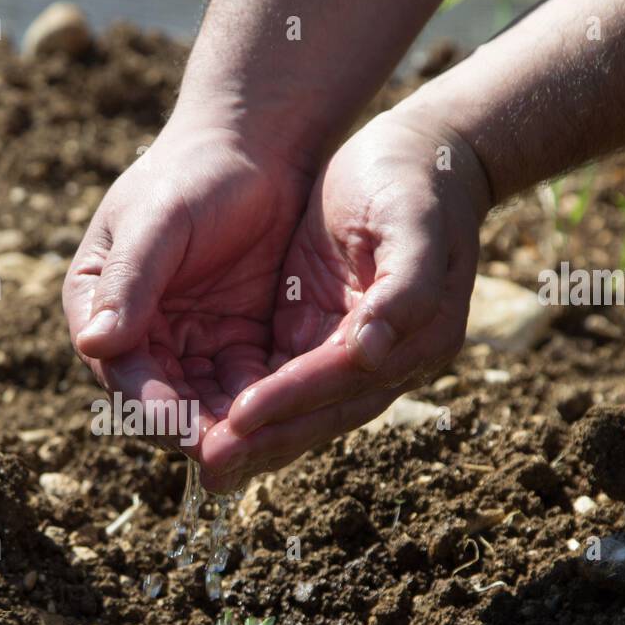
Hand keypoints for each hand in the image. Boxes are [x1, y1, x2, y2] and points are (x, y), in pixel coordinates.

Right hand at [62, 116, 314, 457]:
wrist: (258, 148)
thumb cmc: (193, 174)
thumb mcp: (156, 224)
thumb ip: (128, 283)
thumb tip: (93, 345)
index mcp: (98, 305)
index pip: (119, 369)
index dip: (148, 403)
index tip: (179, 427)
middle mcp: (138, 335)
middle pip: (160, 400)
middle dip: (191, 429)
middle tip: (224, 458)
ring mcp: (188, 345)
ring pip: (204, 404)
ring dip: (228, 429)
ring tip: (257, 451)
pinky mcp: (238, 346)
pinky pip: (247, 388)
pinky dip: (261, 408)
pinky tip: (286, 423)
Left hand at [199, 108, 493, 491]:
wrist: (418, 157)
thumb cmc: (414, 181)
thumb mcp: (415, 223)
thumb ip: (402, 292)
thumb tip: (370, 353)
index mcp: (419, 336)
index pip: (342, 377)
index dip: (291, 399)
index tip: (239, 418)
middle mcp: (388, 360)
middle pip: (321, 412)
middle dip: (265, 439)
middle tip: (211, 467)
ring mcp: (351, 353)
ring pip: (301, 410)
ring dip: (254, 438)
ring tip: (206, 467)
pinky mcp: (319, 337)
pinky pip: (284, 385)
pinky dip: (252, 410)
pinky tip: (208, 428)